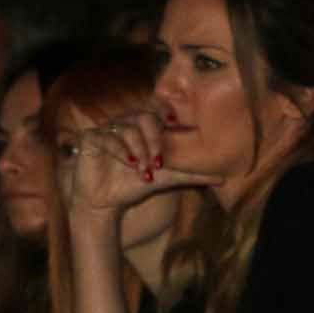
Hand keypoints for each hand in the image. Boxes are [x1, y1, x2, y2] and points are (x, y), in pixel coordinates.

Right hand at [63, 109, 221, 216]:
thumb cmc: (135, 185)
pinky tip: (129, 164)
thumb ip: (192, 176)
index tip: (174, 122)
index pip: (155, 108)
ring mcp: (107, 130)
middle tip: (158, 161)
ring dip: (139, 149)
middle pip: (144, 117)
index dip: (164, 110)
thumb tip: (223, 179)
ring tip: (144, 170)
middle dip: (154, 138)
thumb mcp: (167, 179)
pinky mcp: (91, 139)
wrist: (106, 203)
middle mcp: (126, 125)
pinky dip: (120, 150)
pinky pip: (107, 137)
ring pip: (127, 128)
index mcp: (144, 129)